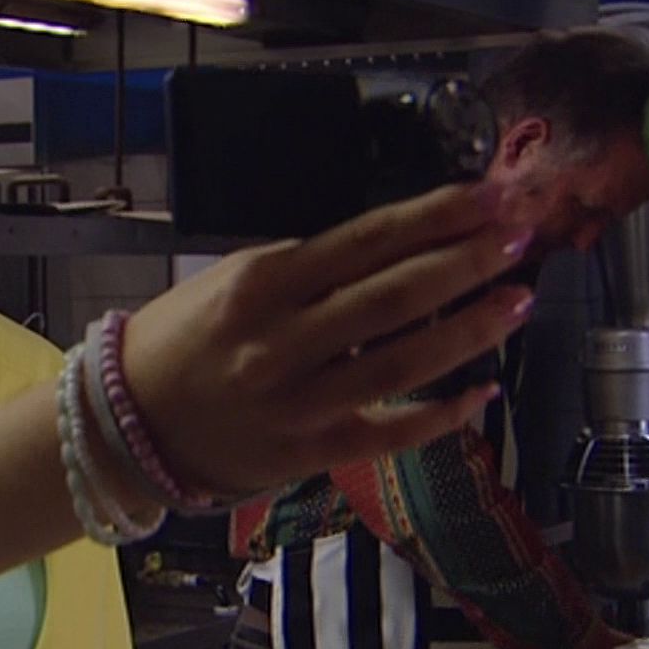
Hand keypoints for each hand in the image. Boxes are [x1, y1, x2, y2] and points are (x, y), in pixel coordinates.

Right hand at [122, 183, 532, 498]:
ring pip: (400, 363)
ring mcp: (297, 402)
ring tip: (517, 300)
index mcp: (260, 283)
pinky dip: (439, 415)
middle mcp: (280, 341)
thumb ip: (305, 270)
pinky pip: (387, 433)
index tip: (488, 197)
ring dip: (468, 330)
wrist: (128, 423)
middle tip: (521, 238)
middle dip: (466, 263)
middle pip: (393, 296)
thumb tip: (398, 250)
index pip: (365, 241)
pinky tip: (483, 392)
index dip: (436, 218)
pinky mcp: (308, 451)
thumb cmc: (182, 340)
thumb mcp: (230, 282)